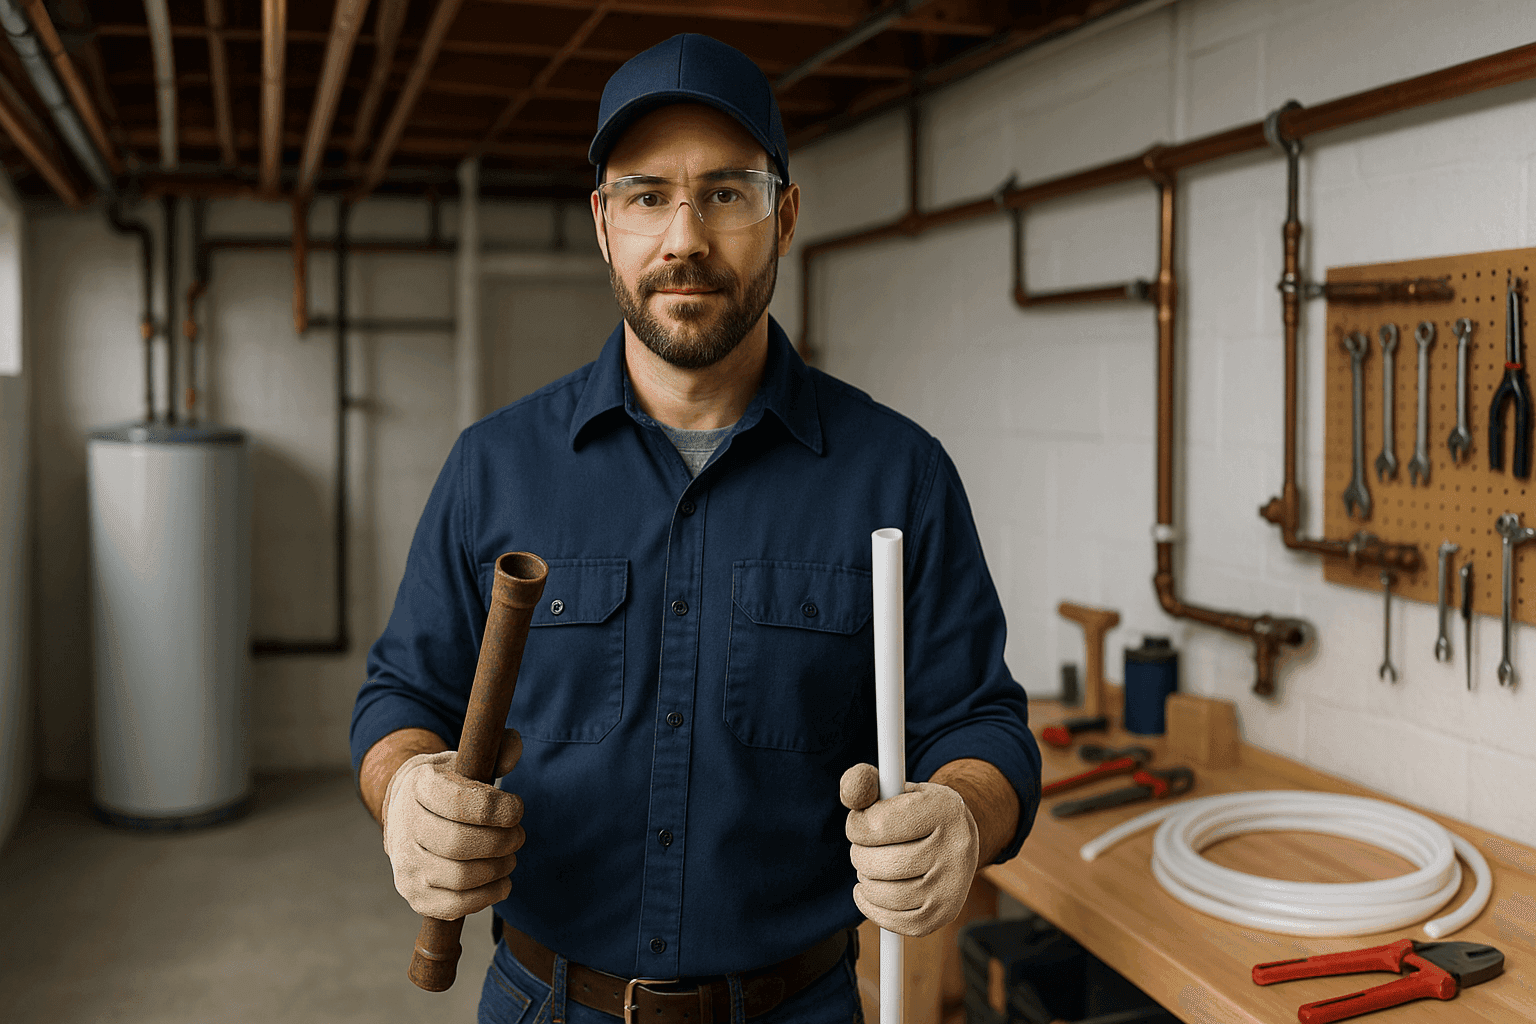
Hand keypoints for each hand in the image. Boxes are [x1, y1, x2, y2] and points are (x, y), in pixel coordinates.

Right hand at [381, 728, 524, 919]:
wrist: (407, 812)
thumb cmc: (447, 785)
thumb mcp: (465, 760)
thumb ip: (494, 752)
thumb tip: (514, 746)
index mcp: (418, 787)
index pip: (459, 803)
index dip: (498, 809)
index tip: (517, 809)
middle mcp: (404, 827)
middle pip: (460, 844)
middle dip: (502, 842)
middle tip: (518, 836)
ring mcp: (405, 865)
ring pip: (459, 878)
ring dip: (497, 869)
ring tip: (510, 857)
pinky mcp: (414, 895)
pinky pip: (454, 906)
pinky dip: (486, 897)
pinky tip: (501, 881)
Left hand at [840, 762, 978, 936]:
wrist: (959, 836)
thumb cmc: (917, 809)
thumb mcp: (896, 786)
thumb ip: (864, 783)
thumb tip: (852, 790)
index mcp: (943, 810)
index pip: (877, 825)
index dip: (856, 825)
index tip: (858, 823)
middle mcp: (955, 849)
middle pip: (881, 864)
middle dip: (859, 855)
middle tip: (863, 847)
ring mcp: (953, 886)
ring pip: (885, 894)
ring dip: (866, 880)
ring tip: (871, 866)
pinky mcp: (945, 913)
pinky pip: (897, 922)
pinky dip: (872, 907)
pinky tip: (869, 890)